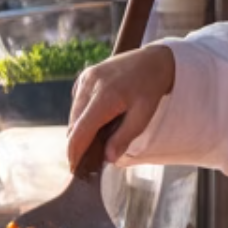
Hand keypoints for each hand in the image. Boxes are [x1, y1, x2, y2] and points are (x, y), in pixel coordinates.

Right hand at [66, 44, 175, 169]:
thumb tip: (108, 158)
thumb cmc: (151, 87)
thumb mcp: (143, 115)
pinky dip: (83, 116)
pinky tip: (99, 119)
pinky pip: (77, 103)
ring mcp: (85, 79)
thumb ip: (124, 138)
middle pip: (74, 125)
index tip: (74, 168)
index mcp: (103, 97)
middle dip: (79, 143)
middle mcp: (89, 86)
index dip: (74, 153)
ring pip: (74, 115)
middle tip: (90, 158)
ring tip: (97, 139)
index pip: (79, 132)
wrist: (154, 59)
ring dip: (81, 129)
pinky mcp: (85, 77)